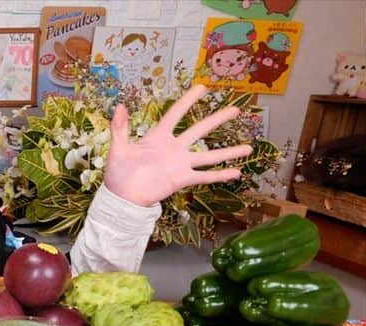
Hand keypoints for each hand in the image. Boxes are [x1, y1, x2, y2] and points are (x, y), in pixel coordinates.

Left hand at [102, 84, 252, 206]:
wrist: (122, 198)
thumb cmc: (118, 173)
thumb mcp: (118, 148)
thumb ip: (120, 128)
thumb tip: (120, 106)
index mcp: (158, 137)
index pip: (176, 114)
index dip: (188, 101)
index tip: (202, 88)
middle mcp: (173, 148)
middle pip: (200, 130)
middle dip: (217, 120)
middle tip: (235, 109)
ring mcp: (180, 164)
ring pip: (209, 156)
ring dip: (228, 152)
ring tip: (248, 147)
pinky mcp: (181, 179)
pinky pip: (204, 177)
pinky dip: (220, 175)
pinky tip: (237, 172)